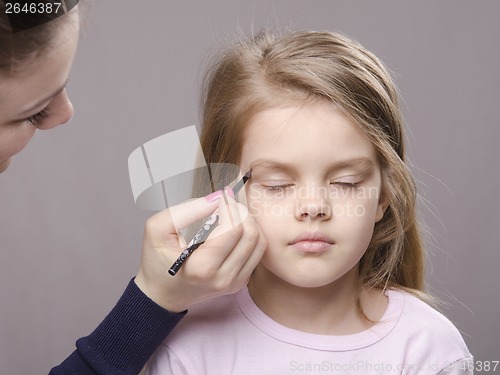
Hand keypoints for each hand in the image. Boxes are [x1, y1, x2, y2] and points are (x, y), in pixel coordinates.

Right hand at [134, 188, 265, 311]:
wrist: (162, 293)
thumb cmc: (157, 260)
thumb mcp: (158, 228)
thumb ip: (186, 210)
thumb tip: (216, 199)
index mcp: (202, 268)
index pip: (233, 228)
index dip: (230, 207)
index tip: (221, 197)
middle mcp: (223, 278)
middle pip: (251, 234)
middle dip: (242, 212)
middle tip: (227, 204)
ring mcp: (234, 283)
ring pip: (259, 243)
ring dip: (249, 223)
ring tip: (232, 215)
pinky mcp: (240, 282)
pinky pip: (257, 253)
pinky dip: (251, 236)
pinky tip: (235, 229)